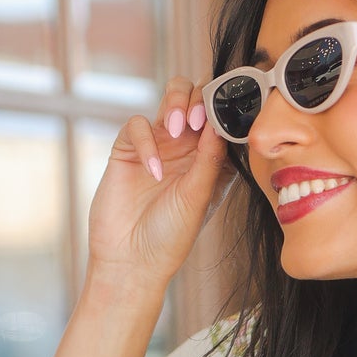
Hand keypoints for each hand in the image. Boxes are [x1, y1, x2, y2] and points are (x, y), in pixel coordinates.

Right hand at [86, 75, 237, 288]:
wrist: (130, 259)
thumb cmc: (170, 237)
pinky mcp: (129, 149)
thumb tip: (221, 121)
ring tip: (177, 127)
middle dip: (200, 98)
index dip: (226, 109)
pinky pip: (138, 124)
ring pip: (170, 99)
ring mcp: (159, 146)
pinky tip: (152, 170)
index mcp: (212, 161)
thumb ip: (211, 158)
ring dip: (177, 103)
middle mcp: (188, 150)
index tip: (226, 114)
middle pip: (198, 98)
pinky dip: (146, 140)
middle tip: (198, 119)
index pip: (223, 120)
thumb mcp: (199, 197)